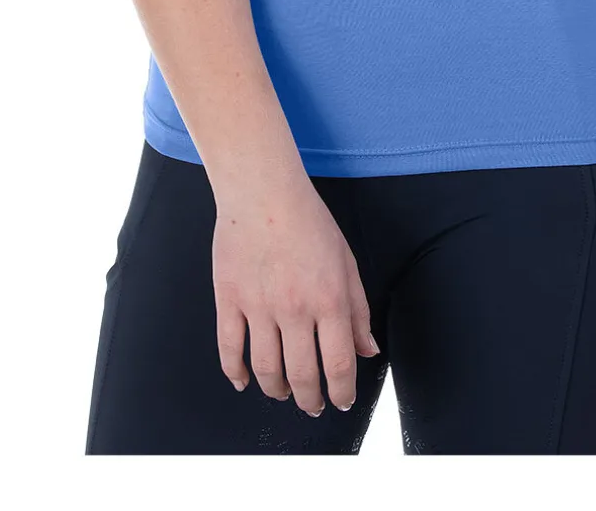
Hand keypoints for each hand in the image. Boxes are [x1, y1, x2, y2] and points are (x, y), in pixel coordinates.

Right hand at [212, 171, 380, 414]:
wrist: (263, 190)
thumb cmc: (308, 221)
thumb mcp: (346, 261)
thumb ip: (358, 309)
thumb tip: (366, 350)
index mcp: (329, 299)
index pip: (338, 365)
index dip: (341, 392)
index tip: (342, 401)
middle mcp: (294, 308)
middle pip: (302, 375)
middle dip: (310, 400)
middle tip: (312, 405)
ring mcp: (258, 306)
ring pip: (267, 369)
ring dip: (277, 390)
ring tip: (284, 392)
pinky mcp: (228, 299)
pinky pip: (229, 349)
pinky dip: (236, 373)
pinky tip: (244, 381)